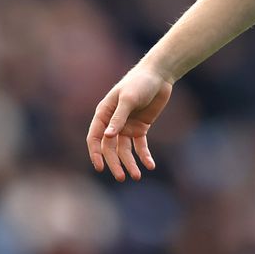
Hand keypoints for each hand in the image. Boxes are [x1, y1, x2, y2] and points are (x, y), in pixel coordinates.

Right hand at [86, 66, 172, 181]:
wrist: (159, 75)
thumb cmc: (139, 83)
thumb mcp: (128, 99)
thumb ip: (119, 117)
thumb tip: (107, 137)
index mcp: (104, 114)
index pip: (95, 138)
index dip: (95, 153)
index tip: (100, 167)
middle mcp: (113, 123)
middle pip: (110, 148)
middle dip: (115, 163)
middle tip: (121, 178)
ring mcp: (126, 126)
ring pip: (124, 150)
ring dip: (129, 163)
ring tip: (137, 176)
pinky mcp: (141, 128)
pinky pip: (140, 146)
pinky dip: (144, 156)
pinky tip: (150, 165)